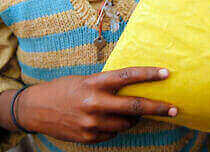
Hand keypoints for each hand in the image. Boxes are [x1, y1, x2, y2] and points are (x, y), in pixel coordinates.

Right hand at [16, 67, 176, 143]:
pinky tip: (104, 121)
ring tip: (126, 112)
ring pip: (126, 123)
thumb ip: (107, 86)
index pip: (127, 77)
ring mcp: (92, 123)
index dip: (148, 75)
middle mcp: (94, 103)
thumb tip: (134, 90)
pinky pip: (113, 134)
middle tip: (174, 108)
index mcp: (94, 83)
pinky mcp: (89, 137)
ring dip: (133, 119)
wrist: (35, 110)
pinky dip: (115, 128)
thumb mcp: (85, 81)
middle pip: (134, 107)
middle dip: (157, 108)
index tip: (166, 73)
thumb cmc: (63, 89)